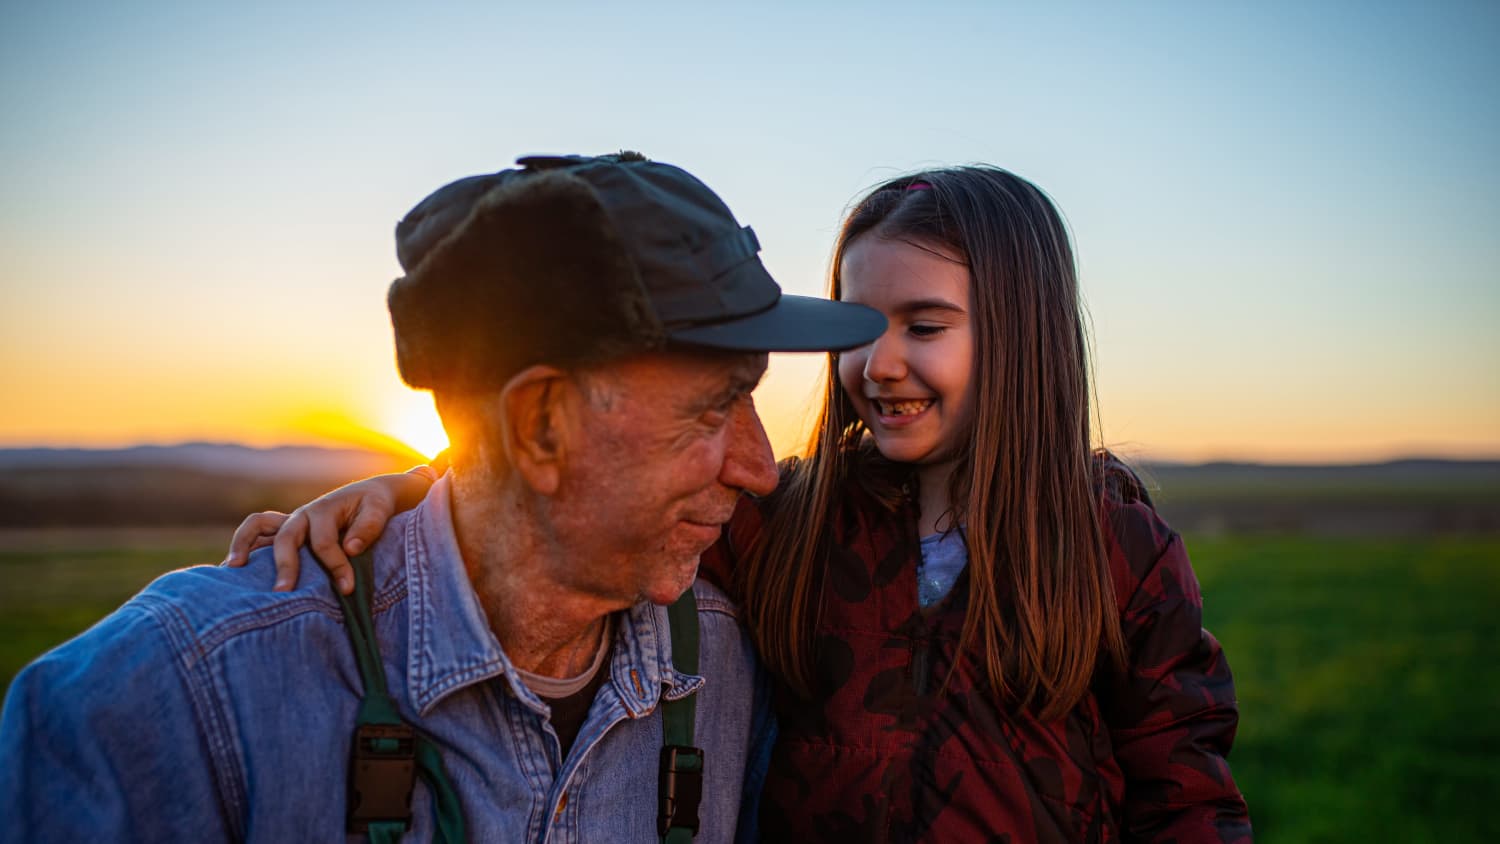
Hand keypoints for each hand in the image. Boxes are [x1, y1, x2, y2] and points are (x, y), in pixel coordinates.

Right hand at [222, 472, 434, 593]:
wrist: (369, 495)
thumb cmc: (375, 504)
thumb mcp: (380, 509)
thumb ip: (369, 527)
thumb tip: (351, 548)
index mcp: (324, 509)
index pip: (324, 542)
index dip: (336, 566)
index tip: (347, 588)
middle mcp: (302, 515)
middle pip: (285, 538)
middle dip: (285, 566)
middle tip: (283, 593)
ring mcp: (290, 522)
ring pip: (257, 526)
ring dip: (244, 545)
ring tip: (233, 570)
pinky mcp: (286, 531)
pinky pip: (258, 534)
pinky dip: (244, 546)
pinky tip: (233, 570)